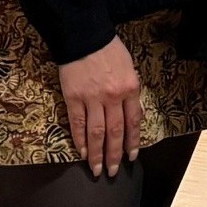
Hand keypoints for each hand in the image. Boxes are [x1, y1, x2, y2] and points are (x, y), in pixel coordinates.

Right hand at [58, 36, 142, 176]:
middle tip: (112, 171)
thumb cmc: (108, 49)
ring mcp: (92, 98)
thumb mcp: (129, 68)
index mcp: (130, 88)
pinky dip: (80, 139)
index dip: (132, 142)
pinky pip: (77, 123)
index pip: (133, 122)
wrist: (84, 34)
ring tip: (95, 169)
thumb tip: (131, 114)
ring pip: (96, 133)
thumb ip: (130, 91)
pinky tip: (82, 152)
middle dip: (114, 155)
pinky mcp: (73, 97)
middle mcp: (113, 97)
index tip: (131, 157)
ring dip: (96, 154)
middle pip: (115, 132)